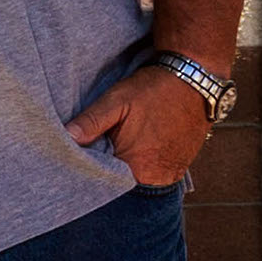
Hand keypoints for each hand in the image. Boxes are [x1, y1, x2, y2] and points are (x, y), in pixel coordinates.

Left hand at [67, 63, 211, 186]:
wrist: (194, 80)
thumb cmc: (153, 90)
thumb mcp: (116, 101)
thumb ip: (91, 122)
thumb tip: (67, 137)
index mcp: (139, 168)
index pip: (105, 180)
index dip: (92, 167)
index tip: (84, 153)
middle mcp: (158, 178)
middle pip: (122, 180)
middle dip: (108, 165)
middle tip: (103, 143)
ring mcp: (172, 173)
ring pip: (137, 176)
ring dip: (126, 163)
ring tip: (122, 141)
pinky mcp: (181, 165)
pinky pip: (154, 170)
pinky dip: (143, 160)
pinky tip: (137, 143)